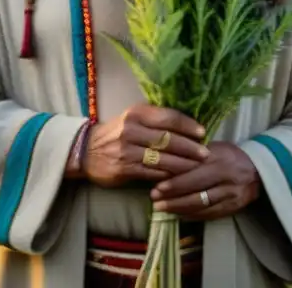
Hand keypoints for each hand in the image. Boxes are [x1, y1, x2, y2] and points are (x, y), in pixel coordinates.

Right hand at [81, 105, 208, 188]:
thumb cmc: (116, 133)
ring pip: (163, 158)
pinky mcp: (124, 168)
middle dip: (190, 147)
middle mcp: (131, 129)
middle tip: (206, 153)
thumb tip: (187, 126)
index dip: (188, 125)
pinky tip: (178, 178)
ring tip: (197, 167)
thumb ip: (155, 120)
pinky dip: (168, 176)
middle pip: (169, 138)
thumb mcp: (132, 119)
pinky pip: (153, 173)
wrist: (86, 150)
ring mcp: (127, 150)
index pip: (168, 117)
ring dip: (183, 164)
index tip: (203, 132)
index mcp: (136, 113)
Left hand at [149, 141, 260, 219]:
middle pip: (196, 191)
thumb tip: (165, 163)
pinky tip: (179, 215)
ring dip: (180, 209)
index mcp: (219, 159)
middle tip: (154, 200)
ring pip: (202, 205)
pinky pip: (210, 214)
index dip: (174, 182)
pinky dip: (193, 216)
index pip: (193, 172)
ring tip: (162, 209)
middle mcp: (226, 178)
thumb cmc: (229, 155)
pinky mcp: (234, 208)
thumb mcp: (213, 148)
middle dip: (173, 198)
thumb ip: (193, 155)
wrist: (258, 170)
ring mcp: (231, 195)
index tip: (156, 187)